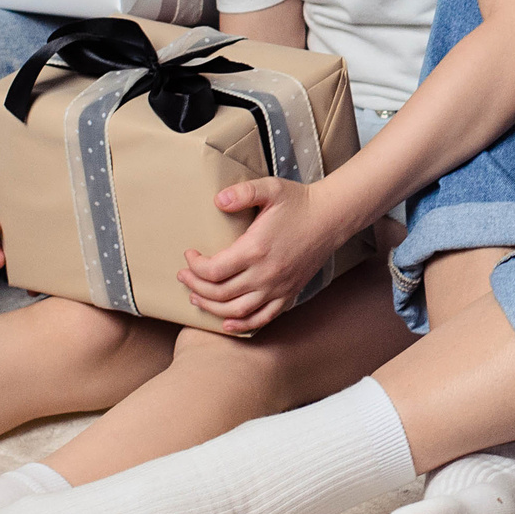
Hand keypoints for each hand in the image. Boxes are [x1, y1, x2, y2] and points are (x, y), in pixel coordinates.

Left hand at [176, 177, 348, 333]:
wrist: (331, 217)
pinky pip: (262, 318)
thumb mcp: (270, 188)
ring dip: (211, 308)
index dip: (195, 266)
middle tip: (183, 276)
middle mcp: (266, 274)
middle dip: (196, 286)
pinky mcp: (288, 294)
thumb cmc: (299, 202)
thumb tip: (217, 200)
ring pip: (237, 310)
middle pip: (220, 293)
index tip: (189, 254)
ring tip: (196, 297)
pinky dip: (242, 324)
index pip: (214, 270)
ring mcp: (278, 287)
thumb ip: (242, 192)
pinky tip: (227, 322)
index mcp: (256, 249)